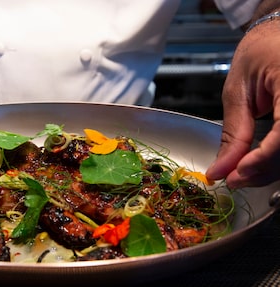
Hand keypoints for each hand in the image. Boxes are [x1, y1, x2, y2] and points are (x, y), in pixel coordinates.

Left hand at [205, 20, 279, 188]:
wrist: (276, 37)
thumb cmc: (259, 53)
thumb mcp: (237, 91)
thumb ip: (233, 132)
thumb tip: (222, 168)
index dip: (264, 158)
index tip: (238, 172)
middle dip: (262, 171)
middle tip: (233, 178)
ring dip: (269, 170)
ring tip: (240, 172)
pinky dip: (275, 159)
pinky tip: (257, 162)